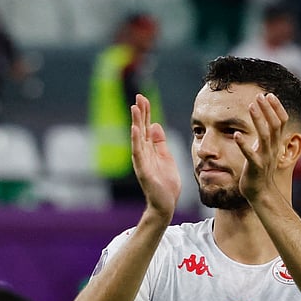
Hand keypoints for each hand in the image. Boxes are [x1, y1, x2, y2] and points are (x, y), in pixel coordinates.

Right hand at [129, 93, 180, 217]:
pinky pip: (139, 154)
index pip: (147, 127)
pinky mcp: (144, 170)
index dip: (146, 113)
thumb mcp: (166, 158)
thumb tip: (155, 125)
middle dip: (140, 113)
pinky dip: (136, 141)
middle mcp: (143, 153)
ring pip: (138, 138)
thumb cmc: (166, 182)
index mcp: (150, 150)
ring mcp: (142, 161)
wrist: (166, 203)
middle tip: (139, 97)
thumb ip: (160, 143)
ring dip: (136, 123)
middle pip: (141, 129)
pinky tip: (135, 130)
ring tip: (134, 108)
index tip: (144, 98)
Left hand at [233, 92, 288, 202]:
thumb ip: (267, 136)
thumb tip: (267, 120)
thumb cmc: (260, 169)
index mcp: (275, 143)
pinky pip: (250, 155)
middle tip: (260, 95)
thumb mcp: (266, 149)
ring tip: (251, 106)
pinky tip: (236, 135)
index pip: (281, 122)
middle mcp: (272, 149)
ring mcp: (264, 158)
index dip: (277, 108)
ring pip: (265, 136)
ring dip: (258, 120)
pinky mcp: (255, 167)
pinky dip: (243, 145)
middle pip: (275, 125)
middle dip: (268, 109)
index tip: (269, 94)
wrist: (261, 192)